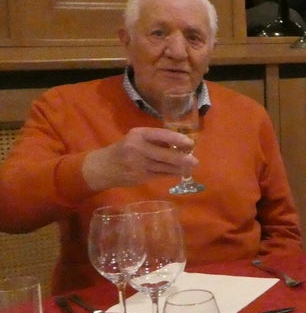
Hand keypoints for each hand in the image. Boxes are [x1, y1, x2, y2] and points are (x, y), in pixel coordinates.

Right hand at [81, 127, 195, 190]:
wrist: (103, 167)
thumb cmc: (124, 149)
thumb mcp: (136, 138)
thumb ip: (155, 140)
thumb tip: (181, 143)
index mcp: (138, 134)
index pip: (161, 135)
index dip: (177, 139)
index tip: (190, 143)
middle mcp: (137, 148)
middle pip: (164, 154)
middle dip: (182, 158)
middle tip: (195, 161)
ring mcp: (138, 164)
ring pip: (164, 167)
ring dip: (180, 168)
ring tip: (190, 167)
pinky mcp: (139, 177)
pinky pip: (160, 175)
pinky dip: (171, 174)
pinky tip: (180, 173)